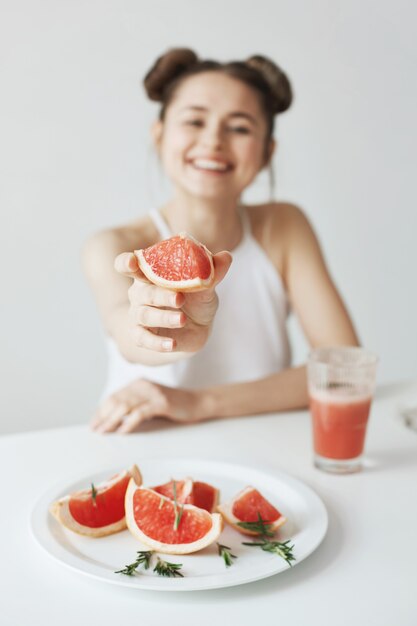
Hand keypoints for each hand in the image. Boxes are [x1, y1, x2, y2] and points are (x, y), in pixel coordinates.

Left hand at [91, 379, 200, 432]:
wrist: (198, 402)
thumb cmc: (174, 407)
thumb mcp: (150, 404)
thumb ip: (134, 408)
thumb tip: (112, 422)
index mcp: (138, 384)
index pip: (114, 396)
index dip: (101, 411)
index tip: (93, 424)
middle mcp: (143, 385)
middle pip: (117, 400)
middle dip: (103, 416)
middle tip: (95, 430)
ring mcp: (152, 392)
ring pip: (125, 406)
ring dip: (111, 420)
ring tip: (104, 432)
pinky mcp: (161, 402)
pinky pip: (140, 412)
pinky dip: (128, 423)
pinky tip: (122, 432)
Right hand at [114, 250, 231, 353]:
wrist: (199, 328)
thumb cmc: (196, 299)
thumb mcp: (206, 286)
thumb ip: (212, 271)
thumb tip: (226, 256)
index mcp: (150, 274)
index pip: (128, 265)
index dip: (126, 262)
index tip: (133, 261)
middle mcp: (140, 293)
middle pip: (142, 292)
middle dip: (161, 295)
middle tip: (180, 298)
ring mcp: (139, 314)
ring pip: (144, 315)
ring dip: (164, 318)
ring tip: (182, 319)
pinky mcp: (143, 335)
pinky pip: (143, 339)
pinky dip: (157, 343)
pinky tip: (172, 344)